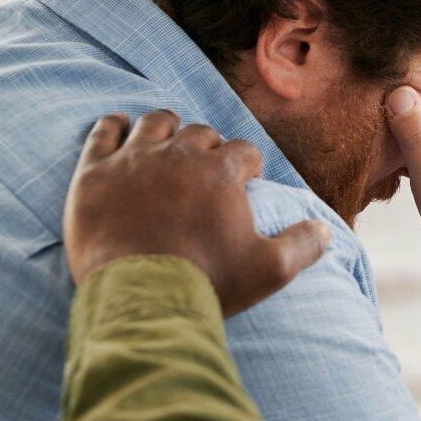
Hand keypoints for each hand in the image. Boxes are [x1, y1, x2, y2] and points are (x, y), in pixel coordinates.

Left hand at [64, 111, 330, 316]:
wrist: (139, 298)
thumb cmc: (206, 282)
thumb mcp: (269, 270)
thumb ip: (303, 245)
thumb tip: (326, 230)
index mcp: (221, 170)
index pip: (243, 150)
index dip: (247, 165)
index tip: (243, 182)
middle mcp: (179, 154)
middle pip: (200, 132)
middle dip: (208, 147)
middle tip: (204, 170)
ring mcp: (133, 159)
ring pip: (155, 123)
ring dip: (166, 129)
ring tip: (166, 146)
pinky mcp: (94, 172)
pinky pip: (104, 131)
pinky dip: (114, 126)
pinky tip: (120, 131)